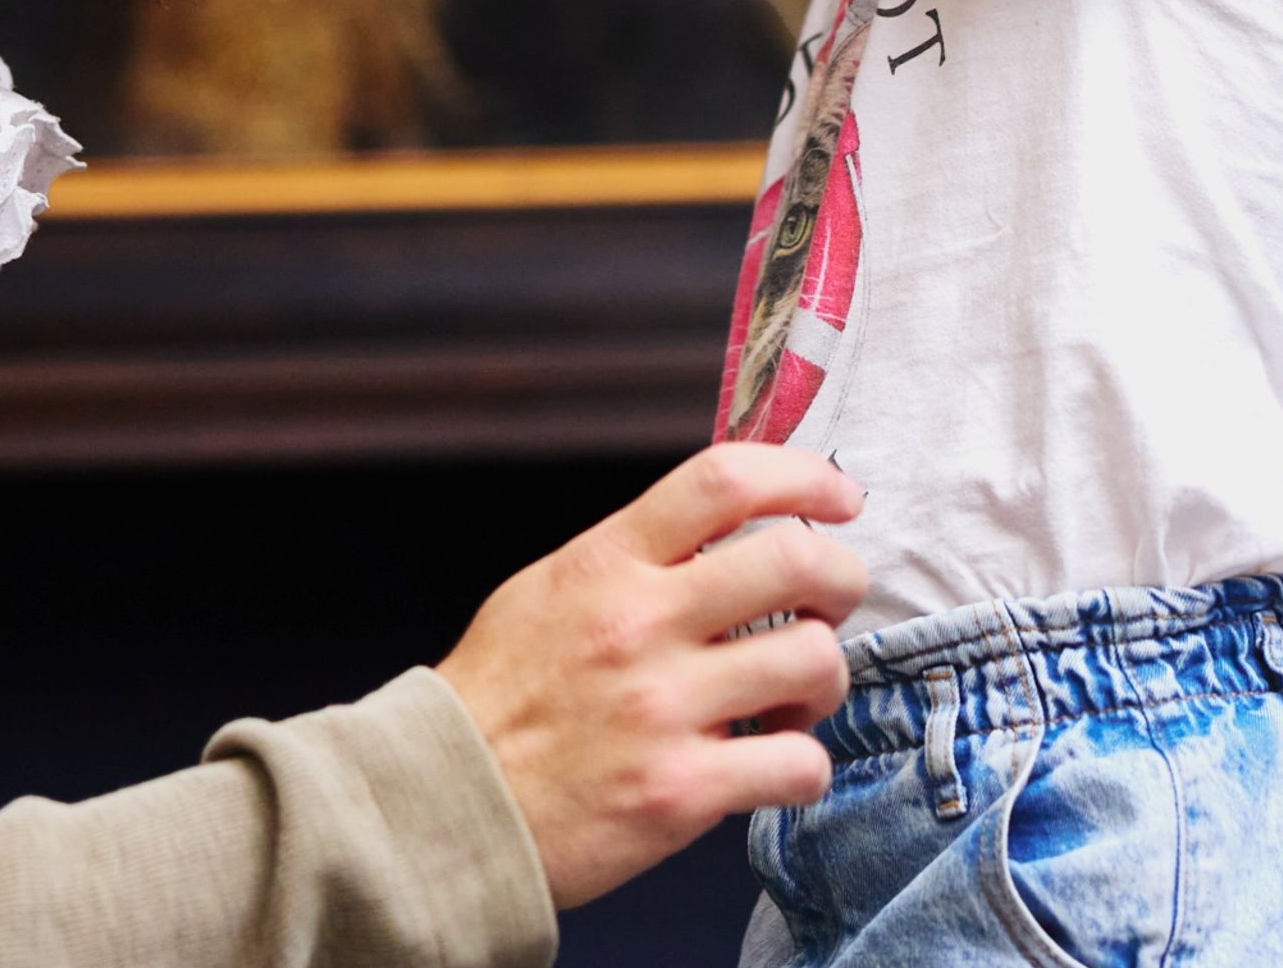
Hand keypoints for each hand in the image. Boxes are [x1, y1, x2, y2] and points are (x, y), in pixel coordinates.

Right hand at [435, 445, 865, 910]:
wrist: (441, 807)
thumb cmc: (498, 701)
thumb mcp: (549, 592)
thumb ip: (633, 558)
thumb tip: (723, 532)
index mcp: (606, 564)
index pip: (722, 481)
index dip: (803, 475)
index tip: (839, 495)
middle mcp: (639, 624)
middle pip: (795, 560)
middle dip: (840, 577)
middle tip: (830, 603)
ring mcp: (662, 709)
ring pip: (813, 661)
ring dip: (824, 680)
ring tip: (793, 700)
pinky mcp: (680, 792)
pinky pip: (799, 766)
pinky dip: (804, 767)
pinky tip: (773, 765)